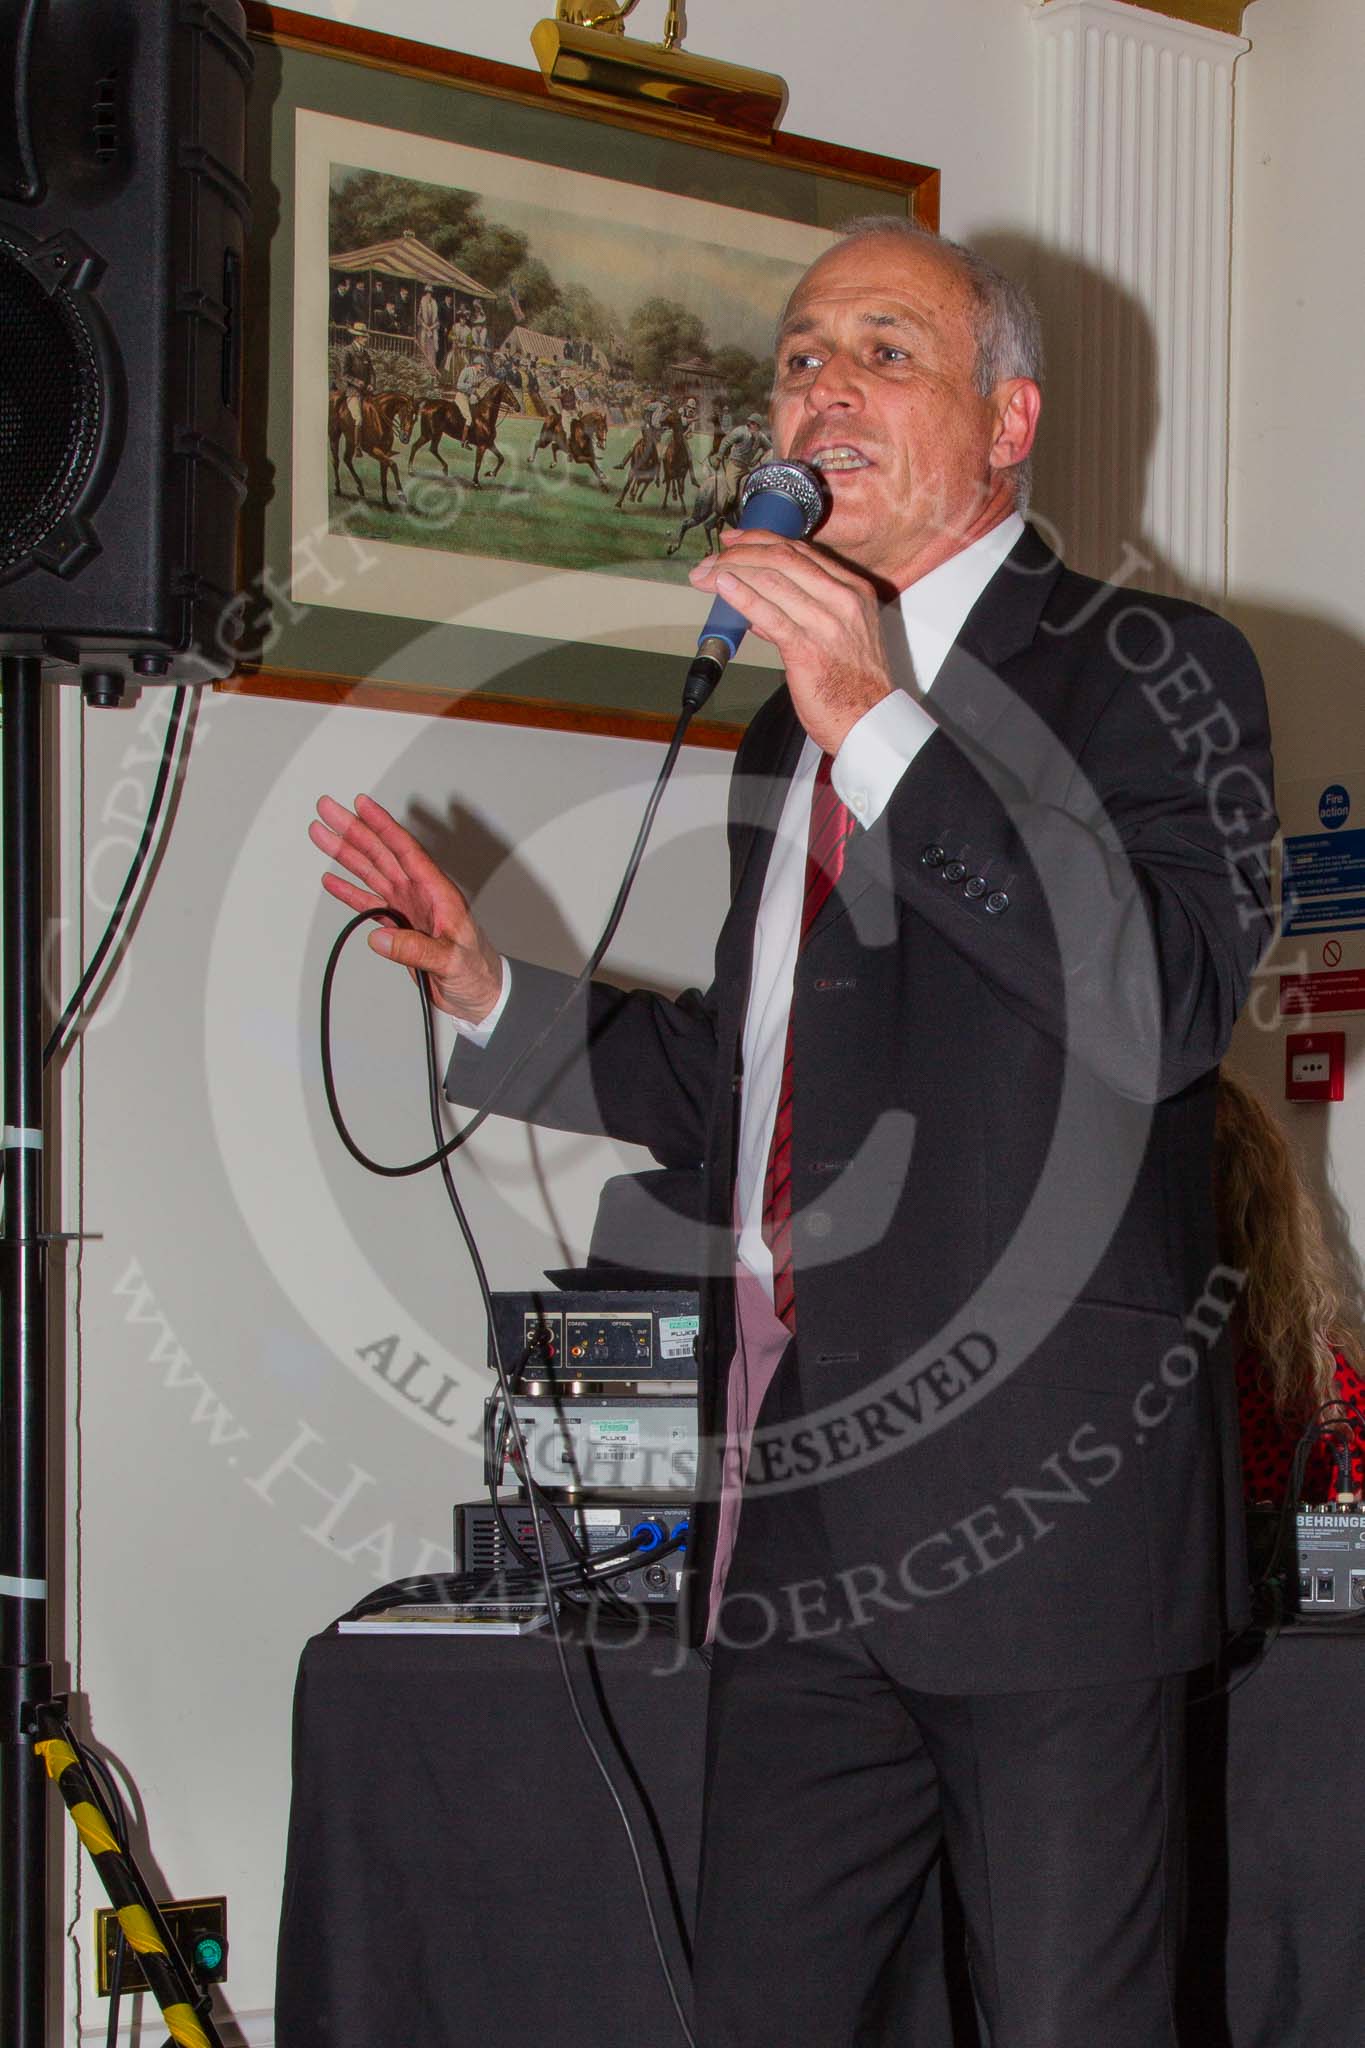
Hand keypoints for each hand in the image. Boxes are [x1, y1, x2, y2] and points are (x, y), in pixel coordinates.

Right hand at [309, 793, 503, 1022]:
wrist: (478, 994)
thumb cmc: (476, 971)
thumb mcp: (450, 961)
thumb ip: (415, 949)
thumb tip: (379, 938)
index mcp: (438, 893)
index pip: (406, 851)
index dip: (383, 826)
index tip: (362, 805)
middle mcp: (420, 894)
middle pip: (382, 854)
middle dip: (354, 830)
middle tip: (328, 810)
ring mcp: (408, 907)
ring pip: (372, 873)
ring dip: (346, 854)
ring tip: (321, 834)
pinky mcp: (399, 925)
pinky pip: (369, 902)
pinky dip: (349, 891)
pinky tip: (332, 879)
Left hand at [688, 528, 892, 753]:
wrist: (869, 720)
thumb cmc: (853, 684)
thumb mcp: (839, 634)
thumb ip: (801, 615)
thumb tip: (757, 607)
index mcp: (852, 590)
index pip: (801, 551)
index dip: (761, 540)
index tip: (734, 540)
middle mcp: (842, 600)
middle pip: (782, 558)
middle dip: (739, 553)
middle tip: (711, 559)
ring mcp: (825, 623)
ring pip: (772, 580)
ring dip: (731, 572)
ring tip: (705, 575)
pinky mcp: (807, 648)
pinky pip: (768, 614)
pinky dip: (741, 597)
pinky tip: (722, 587)